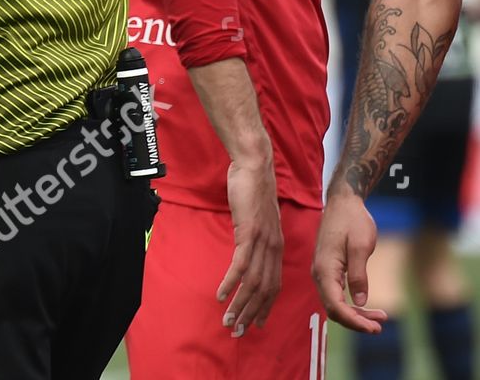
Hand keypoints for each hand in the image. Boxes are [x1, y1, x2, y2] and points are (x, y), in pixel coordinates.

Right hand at [217, 156, 283, 335]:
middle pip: (264, 290)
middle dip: (250, 314)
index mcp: (276, 247)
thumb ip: (255, 236)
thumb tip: (247, 249)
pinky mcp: (249, 232)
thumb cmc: (252, 188)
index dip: (265, 307)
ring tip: (227, 320)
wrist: (255, 165)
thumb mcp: (257, 218)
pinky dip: (231, 283)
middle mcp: (273, 248)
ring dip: (239, 304)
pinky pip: (240, 264)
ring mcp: (262, 241)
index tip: (254, 324)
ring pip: (253, 282)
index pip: (274, 285)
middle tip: (237, 331)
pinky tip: (221, 294)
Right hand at [312, 187, 389, 333]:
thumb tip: (359, 300)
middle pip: (333, 308)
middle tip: (379, 326)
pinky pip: (336, 293)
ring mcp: (322, 271)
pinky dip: (351, 304)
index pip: (335, 305)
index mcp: (325, 268)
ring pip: (334, 302)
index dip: (354, 321)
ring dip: (355, 314)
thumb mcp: (360, 246)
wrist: (343, 202)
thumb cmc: (352, 221)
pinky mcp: (328, 269)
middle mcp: (319, 273)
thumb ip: (358, 275)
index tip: (374, 328)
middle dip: (355, 321)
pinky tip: (365, 305)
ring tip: (379, 318)